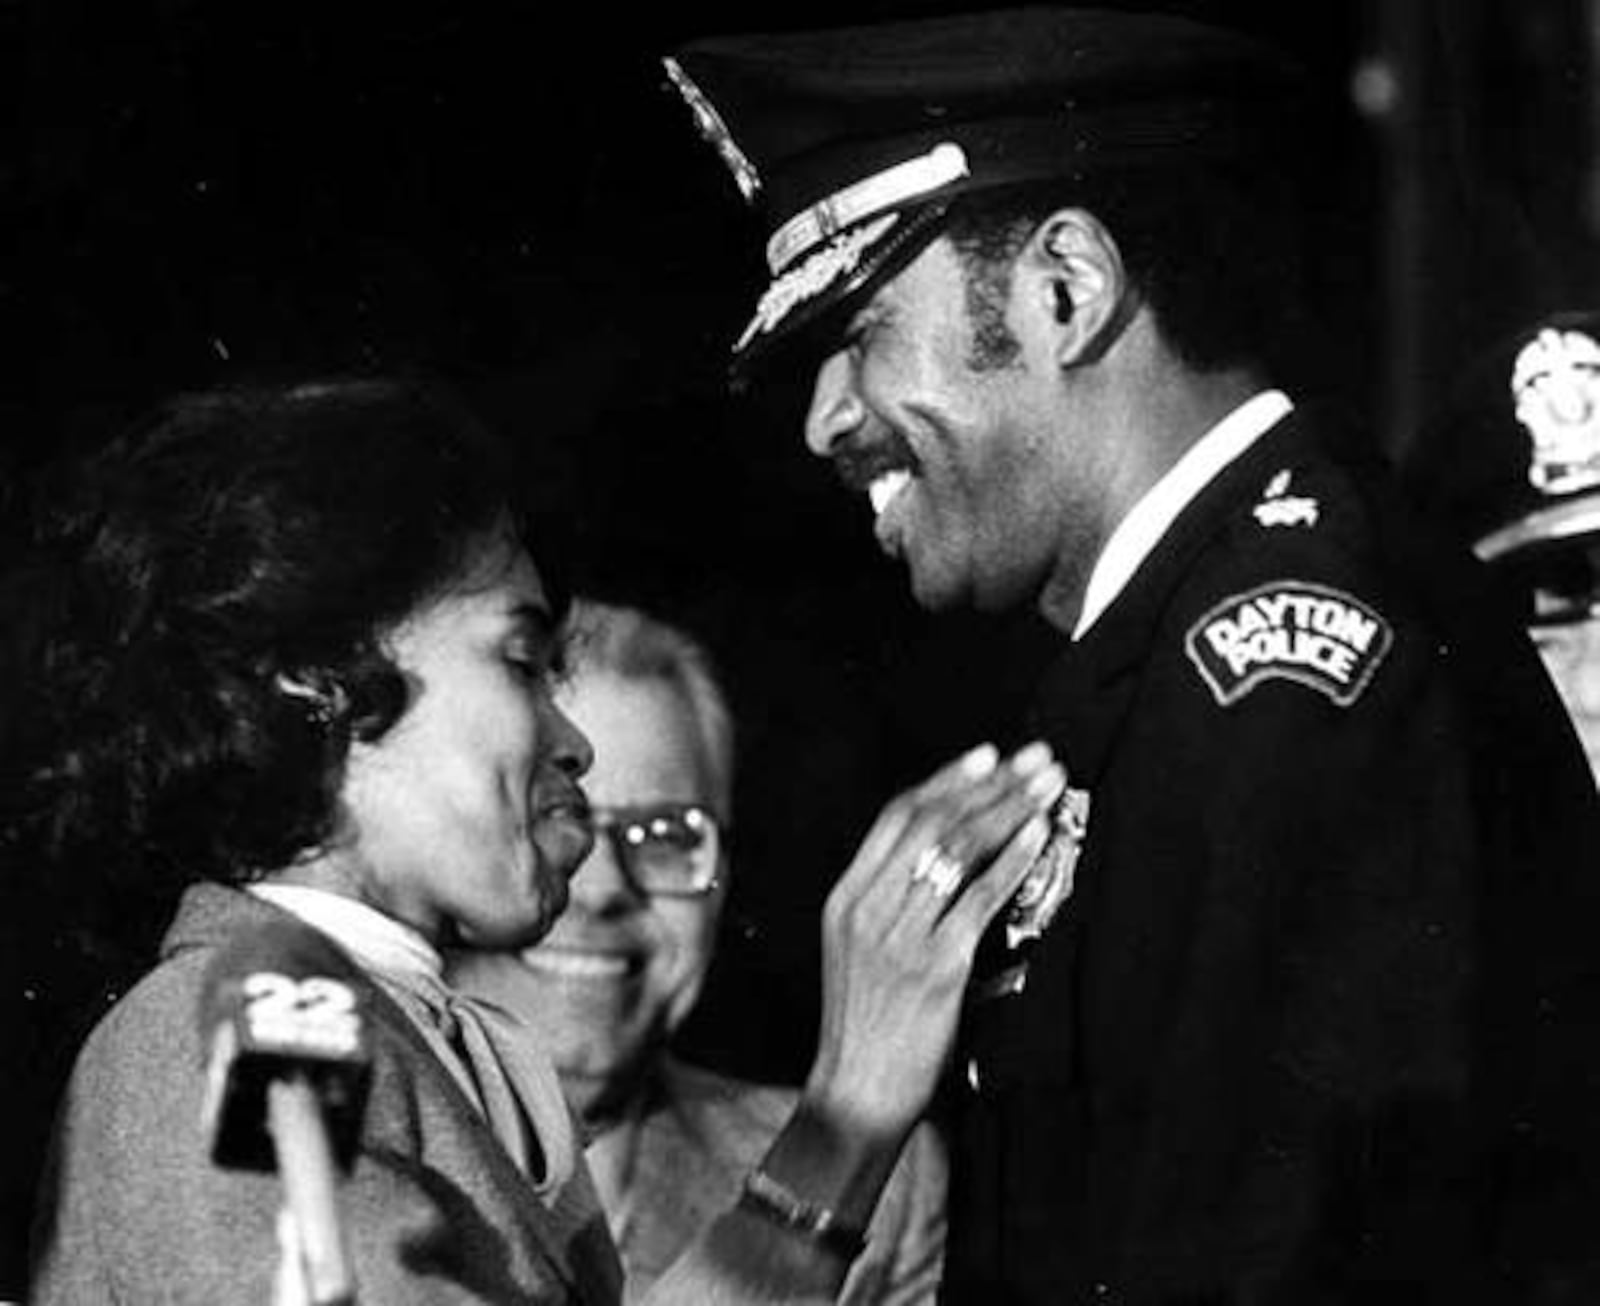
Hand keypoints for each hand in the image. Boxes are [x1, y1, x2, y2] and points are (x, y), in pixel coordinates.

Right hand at [805, 741, 1064, 1139]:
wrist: (854, 1093)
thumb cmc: (865, 1026)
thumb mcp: (859, 950)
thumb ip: (890, 901)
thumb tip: (946, 855)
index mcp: (846, 897)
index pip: (896, 816)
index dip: (946, 780)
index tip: (988, 756)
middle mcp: (868, 906)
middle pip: (932, 821)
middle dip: (992, 783)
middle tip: (1037, 759)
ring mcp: (899, 935)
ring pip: (957, 850)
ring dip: (1010, 809)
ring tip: (1048, 787)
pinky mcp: (935, 966)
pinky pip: (979, 899)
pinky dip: (1013, 860)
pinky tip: (1039, 835)